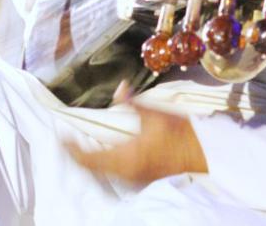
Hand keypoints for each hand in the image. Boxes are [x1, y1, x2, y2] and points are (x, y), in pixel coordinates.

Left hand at [66, 84, 207, 184]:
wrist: (203, 154)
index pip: (88, 158)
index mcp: (125, 156)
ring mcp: (134, 178)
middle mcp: (126, 172)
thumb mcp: (153, 113)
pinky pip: (114, 175)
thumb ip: (131, 102)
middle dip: (76, 157)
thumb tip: (120, 86)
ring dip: (89, 163)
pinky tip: (102, 155)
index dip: (71, 148)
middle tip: (66, 142)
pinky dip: (102, 166)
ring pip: (102, 174)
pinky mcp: (142, 179)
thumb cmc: (178, 134)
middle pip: (91, 169)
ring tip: (79, 148)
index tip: (61, 136)